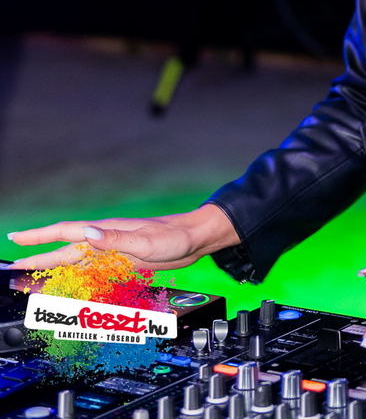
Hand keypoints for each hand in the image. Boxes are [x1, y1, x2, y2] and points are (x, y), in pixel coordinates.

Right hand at [6, 204, 239, 271]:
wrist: (194, 239)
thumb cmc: (174, 236)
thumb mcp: (147, 241)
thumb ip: (117, 239)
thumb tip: (88, 233)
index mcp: (107, 231)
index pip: (65, 232)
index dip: (38, 237)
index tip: (16, 239)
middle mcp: (105, 240)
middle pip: (64, 251)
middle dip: (37, 259)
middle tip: (12, 269)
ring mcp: (113, 252)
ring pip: (74, 264)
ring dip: (53, 272)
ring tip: (31, 282)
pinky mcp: (122, 263)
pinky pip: (92, 273)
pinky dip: (76, 281)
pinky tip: (69, 288)